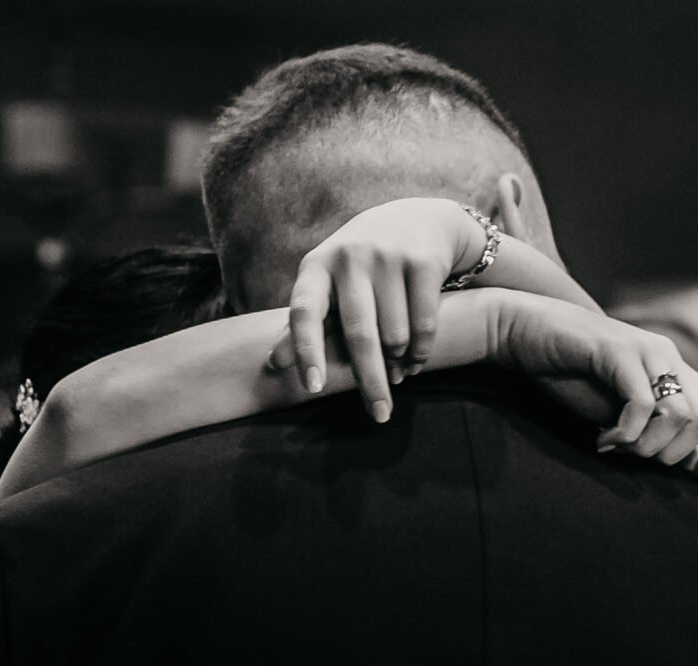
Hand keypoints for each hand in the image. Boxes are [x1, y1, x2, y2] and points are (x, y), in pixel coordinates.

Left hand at [266, 198, 484, 421]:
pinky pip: (424, 325)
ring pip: (395, 334)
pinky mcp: (423, 262)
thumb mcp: (327, 284)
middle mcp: (350, 257)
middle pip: (359, 334)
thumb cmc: (360, 265)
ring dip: (398, 364)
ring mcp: (388, 256)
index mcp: (317, 266)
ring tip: (398, 374)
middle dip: (370, 380)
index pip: (305, 312)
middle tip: (379, 414)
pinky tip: (415, 362)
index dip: (307, 351)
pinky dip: (421, 353)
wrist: (417, 219)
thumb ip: (303, 324)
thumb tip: (272, 365)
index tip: (314, 389)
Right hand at [494, 291, 697, 483]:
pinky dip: (626, 433)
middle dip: (675, 454)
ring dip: (649, 446)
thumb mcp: (613, 408)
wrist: (522, 331)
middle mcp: (666, 356)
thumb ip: (644, 427)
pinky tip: (602, 440)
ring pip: (680, 414)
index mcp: (671, 368)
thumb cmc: (564, 373)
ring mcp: (645, 350)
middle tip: (638, 460)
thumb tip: (674, 465)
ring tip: (618, 448)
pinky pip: (643, 404)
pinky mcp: (618, 350)